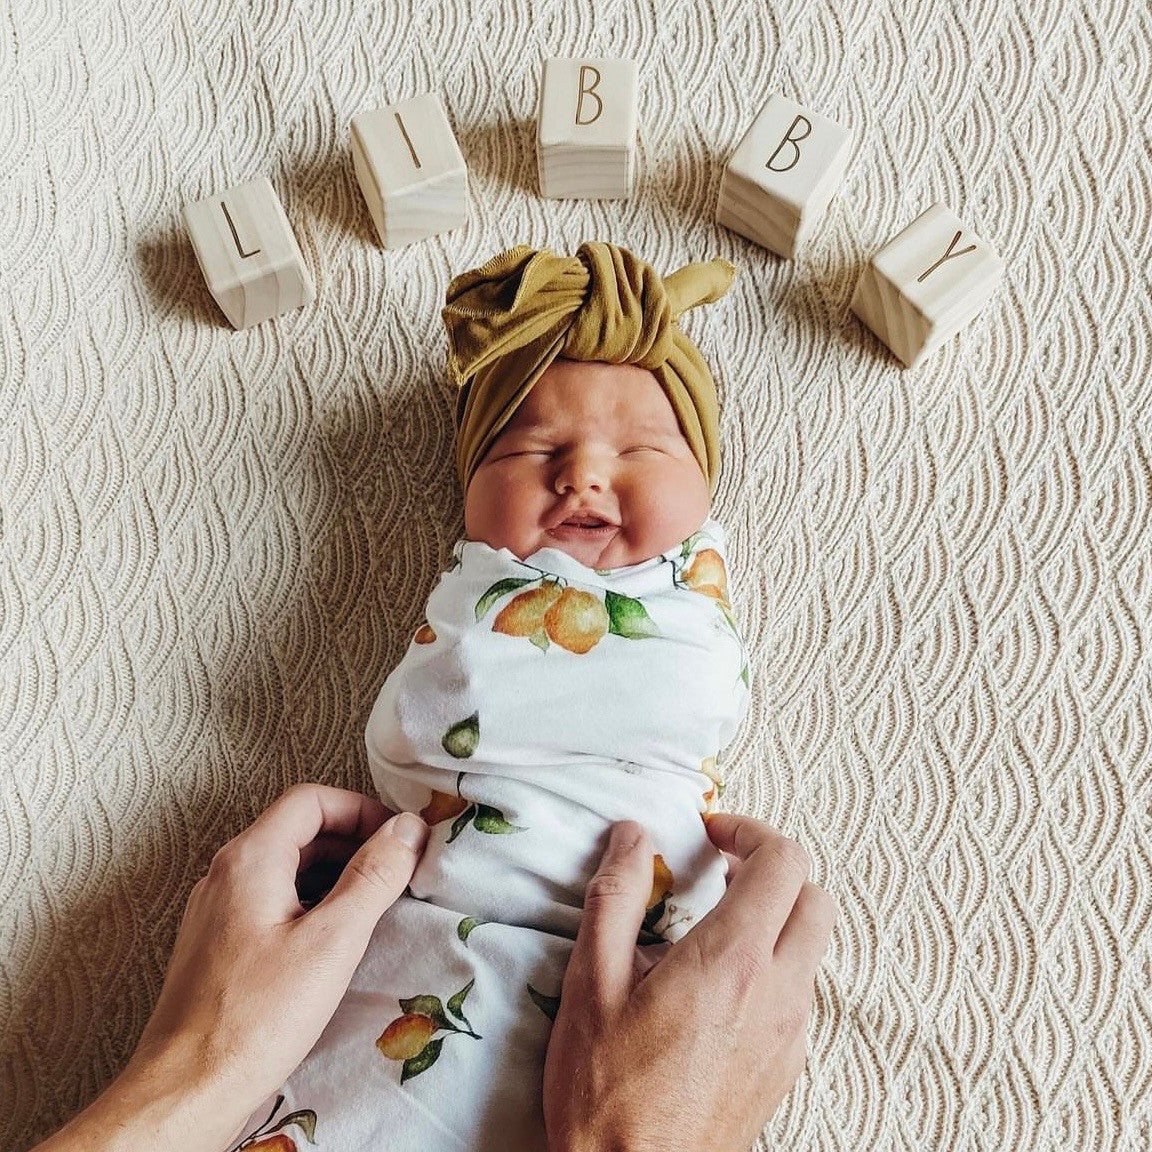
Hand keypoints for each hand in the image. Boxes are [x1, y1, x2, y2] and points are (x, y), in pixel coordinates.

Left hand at [35, 784, 427, 1151]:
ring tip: (374, 904)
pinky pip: (271, 900)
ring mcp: (217, 910)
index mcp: (250, 859)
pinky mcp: (218, 945)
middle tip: (395, 869)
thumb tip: (407, 828)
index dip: (361, 809)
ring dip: (333, 873)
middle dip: (353, 840)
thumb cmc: (256, 1017)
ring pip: (285, 867)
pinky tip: (334, 939)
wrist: (187, 1091)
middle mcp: (226, 874)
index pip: (311, 800)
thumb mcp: (332, 941)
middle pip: (298, 829)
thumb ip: (373, 877)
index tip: (398, 837)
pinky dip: (310, 902)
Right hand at [544, 814, 834, 1151]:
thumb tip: (634, 835)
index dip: (750, 830)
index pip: (785, 862)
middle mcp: (779, 994)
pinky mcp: (788, 1066)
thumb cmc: (605, 1090)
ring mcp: (791, 1035)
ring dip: (774, 917)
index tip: (710, 833)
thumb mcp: (591, 981)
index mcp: (733, 962)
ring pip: (812, 946)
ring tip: (709, 929)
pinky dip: (772, 964)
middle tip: (720, 871)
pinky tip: (716, 987)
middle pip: (815, 897)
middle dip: (773, 868)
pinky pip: (799, 992)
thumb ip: (617, 896)